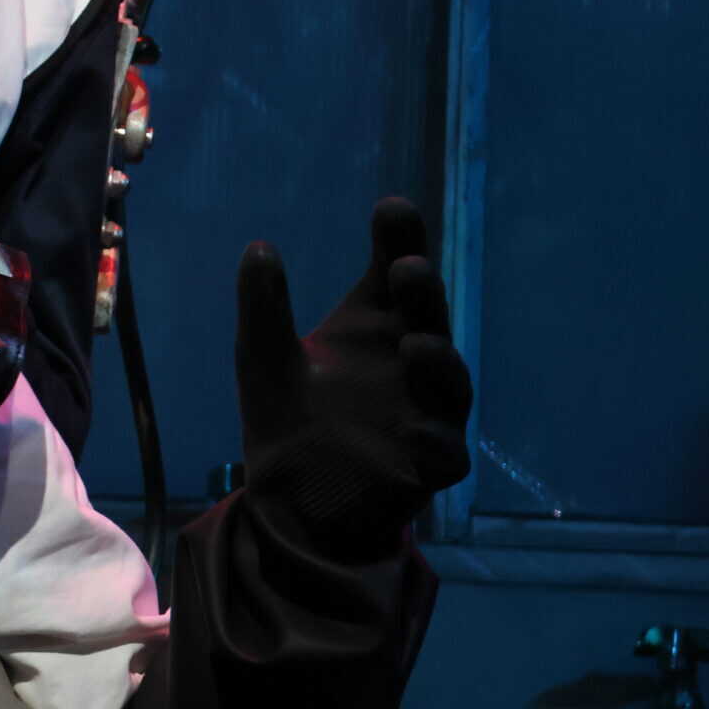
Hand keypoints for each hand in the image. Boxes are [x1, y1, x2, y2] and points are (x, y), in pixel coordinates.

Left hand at [234, 198, 473, 559]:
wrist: (289, 500)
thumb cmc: (284, 419)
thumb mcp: (262, 358)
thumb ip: (263, 307)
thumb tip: (258, 246)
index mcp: (372, 330)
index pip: (391, 278)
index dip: (399, 242)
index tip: (392, 208)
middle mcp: (407, 363)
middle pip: (427, 319)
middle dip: (422, 295)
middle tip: (406, 268)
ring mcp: (426, 414)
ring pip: (450, 385)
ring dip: (438, 362)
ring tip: (415, 343)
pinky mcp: (428, 467)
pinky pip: (445, 453)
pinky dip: (436, 440)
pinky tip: (420, 430)